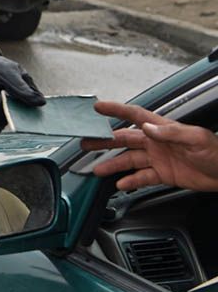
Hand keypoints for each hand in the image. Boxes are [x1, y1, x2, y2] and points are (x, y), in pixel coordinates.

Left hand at [0, 51, 44, 137]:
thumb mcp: (7, 71)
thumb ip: (20, 87)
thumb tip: (41, 103)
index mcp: (26, 98)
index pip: (36, 112)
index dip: (36, 117)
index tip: (29, 112)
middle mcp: (14, 111)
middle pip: (17, 119)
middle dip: (4, 107)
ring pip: (1, 122)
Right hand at [79, 102, 217, 191]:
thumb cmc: (217, 153)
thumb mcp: (197, 138)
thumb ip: (171, 133)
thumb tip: (148, 128)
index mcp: (163, 129)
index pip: (135, 116)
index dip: (116, 110)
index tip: (98, 107)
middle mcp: (156, 142)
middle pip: (124, 139)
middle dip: (104, 141)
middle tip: (86, 143)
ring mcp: (158, 158)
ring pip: (129, 160)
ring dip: (112, 164)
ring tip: (97, 169)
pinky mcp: (163, 174)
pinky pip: (142, 177)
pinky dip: (130, 181)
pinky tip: (121, 184)